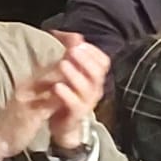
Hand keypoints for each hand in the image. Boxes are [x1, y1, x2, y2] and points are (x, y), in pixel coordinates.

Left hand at [42, 34, 108, 151]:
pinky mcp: (76, 115)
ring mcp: (87, 103)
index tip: (78, 42)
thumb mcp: (69, 72)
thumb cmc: (67, 95)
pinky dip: (66, 94)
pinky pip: (75, 104)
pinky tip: (57, 86)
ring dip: (74, 74)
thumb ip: (71, 53)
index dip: (92, 51)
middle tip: (71, 50)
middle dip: (85, 59)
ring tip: (62, 64)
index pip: (103, 61)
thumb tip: (72, 34)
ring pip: (86, 87)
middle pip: (97, 72)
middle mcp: (95, 89)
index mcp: (95, 78)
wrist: (63, 126)